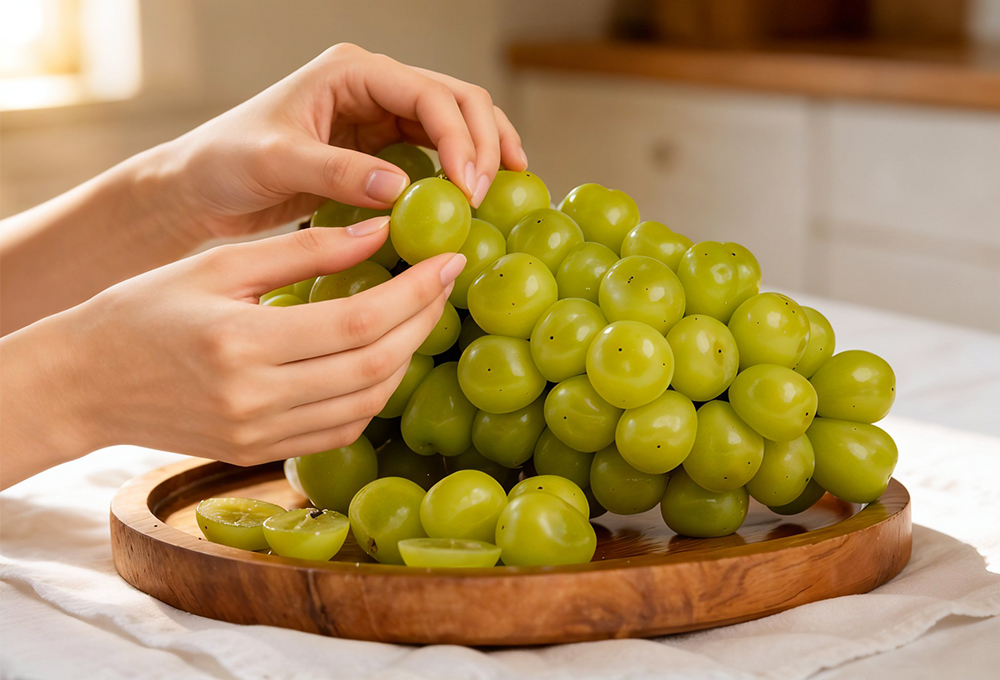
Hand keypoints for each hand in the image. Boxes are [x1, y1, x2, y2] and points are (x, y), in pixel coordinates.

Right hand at [0, 218, 465, 483]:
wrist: (87, 382)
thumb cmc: (144, 310)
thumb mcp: (219, 264)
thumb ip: (304, 249)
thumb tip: (381, 231)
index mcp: (243, 343)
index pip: (361, 321)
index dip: (417, 291)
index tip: (451, 259)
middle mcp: (257, 399)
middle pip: (376, 365)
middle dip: (423, 320)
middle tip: (447, 282)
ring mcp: (261, 434)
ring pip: (367, 403)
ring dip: (407, 358)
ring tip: (422, 314)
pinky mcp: (260, 453)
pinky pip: (341, 430)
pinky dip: (375, 395)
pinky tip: (385, 359)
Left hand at [153, 43, 526, 242]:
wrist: (199, 186)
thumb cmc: (225, 161)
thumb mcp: (277, 162)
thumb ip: (338, 172)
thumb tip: (402, 191)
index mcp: (351, 71)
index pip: (428, 94)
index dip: (460, 138)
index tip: (468, 188)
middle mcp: (373, 86)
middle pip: (456, 100)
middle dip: (482, 142)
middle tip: (486, 195)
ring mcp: (379, 115)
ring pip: (454, 123)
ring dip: (482, 153)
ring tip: (501, 191)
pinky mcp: (378, 148)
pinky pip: (434, 153)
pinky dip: (459, 172)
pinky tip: (473, 198)